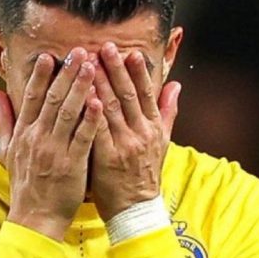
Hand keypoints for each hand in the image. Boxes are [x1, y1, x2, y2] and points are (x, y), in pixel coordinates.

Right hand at [0, 49, 102, 240]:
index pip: (32, 98)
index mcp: (24, 134)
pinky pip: (82, 138)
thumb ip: (4, 120)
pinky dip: (91, 119)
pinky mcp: (72, 165)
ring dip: (81, 88)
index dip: (41, 75)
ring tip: (92, 66)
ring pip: (69, 113)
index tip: (50, 56)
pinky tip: (100, 101)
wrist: (34, 218)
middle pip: (53, 99)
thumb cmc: (25, 185)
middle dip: (66, 73)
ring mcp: (54, 151)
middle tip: (79, 51)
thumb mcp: (8, 151)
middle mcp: (37, 139)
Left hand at [90, 42, 180, 221]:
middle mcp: (141, 134)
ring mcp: (124, 145)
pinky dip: (91, 112)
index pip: (147, 94)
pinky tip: (82, 95)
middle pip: (128, 95)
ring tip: (89, 63)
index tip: (130, 51)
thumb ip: (168, 112)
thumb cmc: (145, 176)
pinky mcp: (107, 157)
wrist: (136, 210)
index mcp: (153, 128)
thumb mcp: (163, 144)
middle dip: (116, 69)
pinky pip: (98, 130)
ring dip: (100, 83)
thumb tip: (176, 85)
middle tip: (105, 46)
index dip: (138, 72)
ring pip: (111, 108)